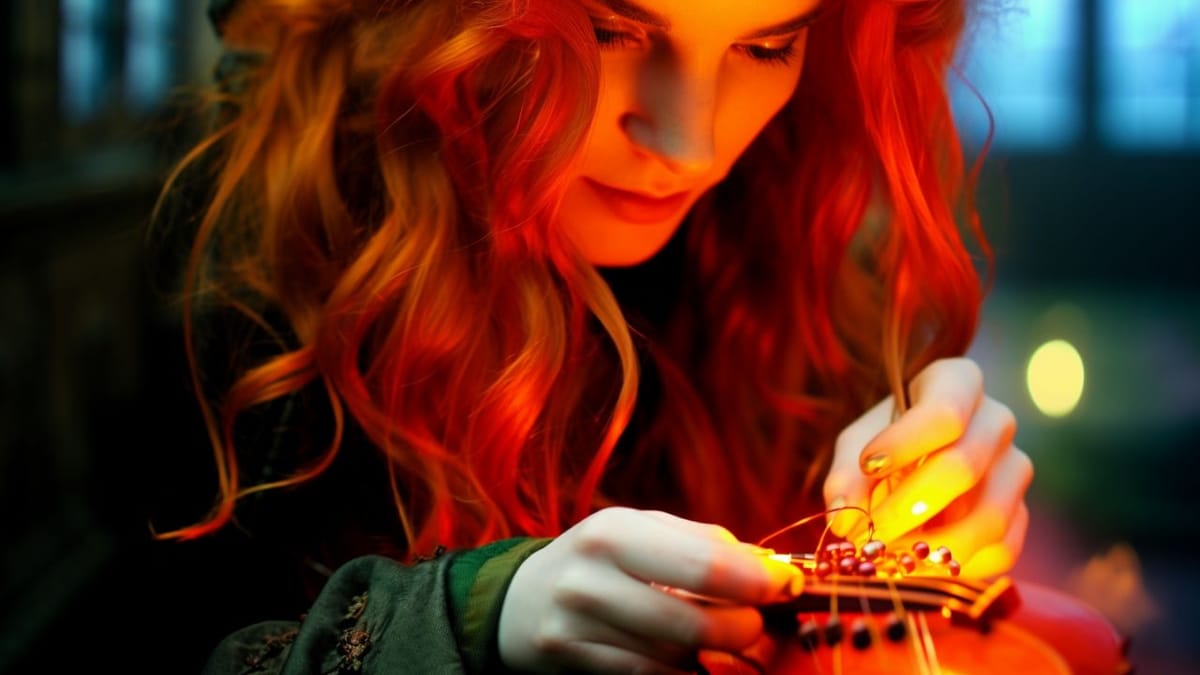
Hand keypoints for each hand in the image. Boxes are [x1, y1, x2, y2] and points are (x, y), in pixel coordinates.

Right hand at [497, 507, 801, 673]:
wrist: (521, 598)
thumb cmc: (601, 559)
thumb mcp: (642, 532)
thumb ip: (702, 543)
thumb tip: (769, 565)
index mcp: (615, 531)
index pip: (706, 563)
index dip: (758, 580)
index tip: (787, 585)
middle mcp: (591, 576)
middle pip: (693, 619)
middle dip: (742, 626)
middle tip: (755, 622)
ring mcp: (576, 623)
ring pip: (673, 654)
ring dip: (712, 650)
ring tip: (721, 635)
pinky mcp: (571, 659)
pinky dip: (678, 669)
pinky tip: (686, 656)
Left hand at [823, 357, 1032, 577]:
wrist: (916, 461)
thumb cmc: (884, 442)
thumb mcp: (857, 445)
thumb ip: (846, 476)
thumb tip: (844, 518)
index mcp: (960, 383)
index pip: (945, 412)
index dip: (907, 441)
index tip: (869, 464)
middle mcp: (997, 422)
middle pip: (964, 467)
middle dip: (909, 506)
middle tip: (868, 532)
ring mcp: (1016, 470)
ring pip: (989, 518)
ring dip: (931, 548)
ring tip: (887, 557)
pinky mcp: (1021, 515)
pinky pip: (1000, 551)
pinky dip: (956, 567)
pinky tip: (918, 566)